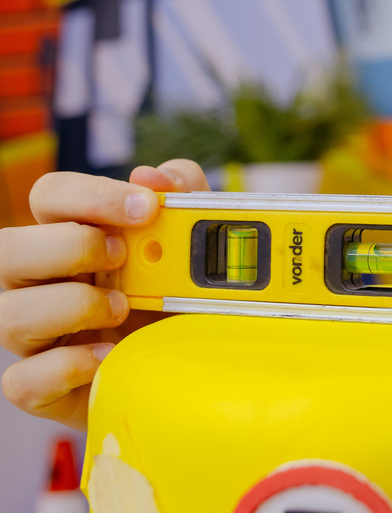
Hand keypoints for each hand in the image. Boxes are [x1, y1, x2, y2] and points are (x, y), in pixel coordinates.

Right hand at [0, 159, 208, 429]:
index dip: (92, 195)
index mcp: (74, 236)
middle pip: (8, 249)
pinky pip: (22, 381)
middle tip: (124, 258)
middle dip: (70, 247)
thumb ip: (186, 200)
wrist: (198, 371)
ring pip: (8, 314)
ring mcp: (37, 336)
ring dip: (71, 306)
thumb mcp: (197, 246)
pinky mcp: (44, 389)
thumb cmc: (185, 298)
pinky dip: (67, 368)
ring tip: (122, 310)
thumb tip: (153, 176)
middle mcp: (43, 282)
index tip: (146, 208)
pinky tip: (111, 357)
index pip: (51, 196)